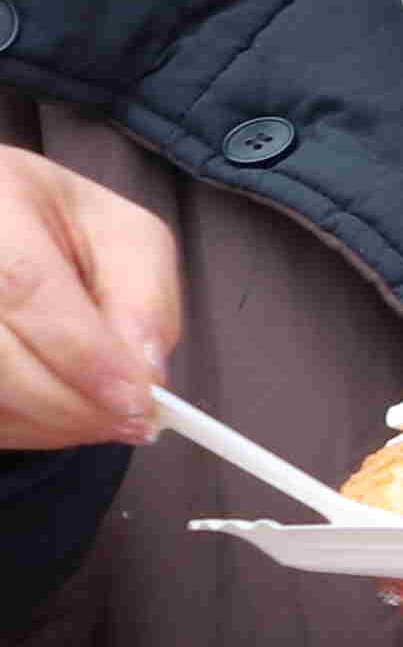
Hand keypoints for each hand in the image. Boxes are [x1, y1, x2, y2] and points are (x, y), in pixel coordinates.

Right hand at [0, 149, 178, 454]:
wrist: (0, 220)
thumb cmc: (65, 228)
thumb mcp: (126, 239)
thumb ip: (145, 298)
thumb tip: (145, 374)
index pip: (26, 287)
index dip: (85, 355)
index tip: (138, 399)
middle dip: (72, 403)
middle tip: (132, 421)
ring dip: (48, 423)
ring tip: (102, 418)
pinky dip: (22, 426)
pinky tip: (57, 416)